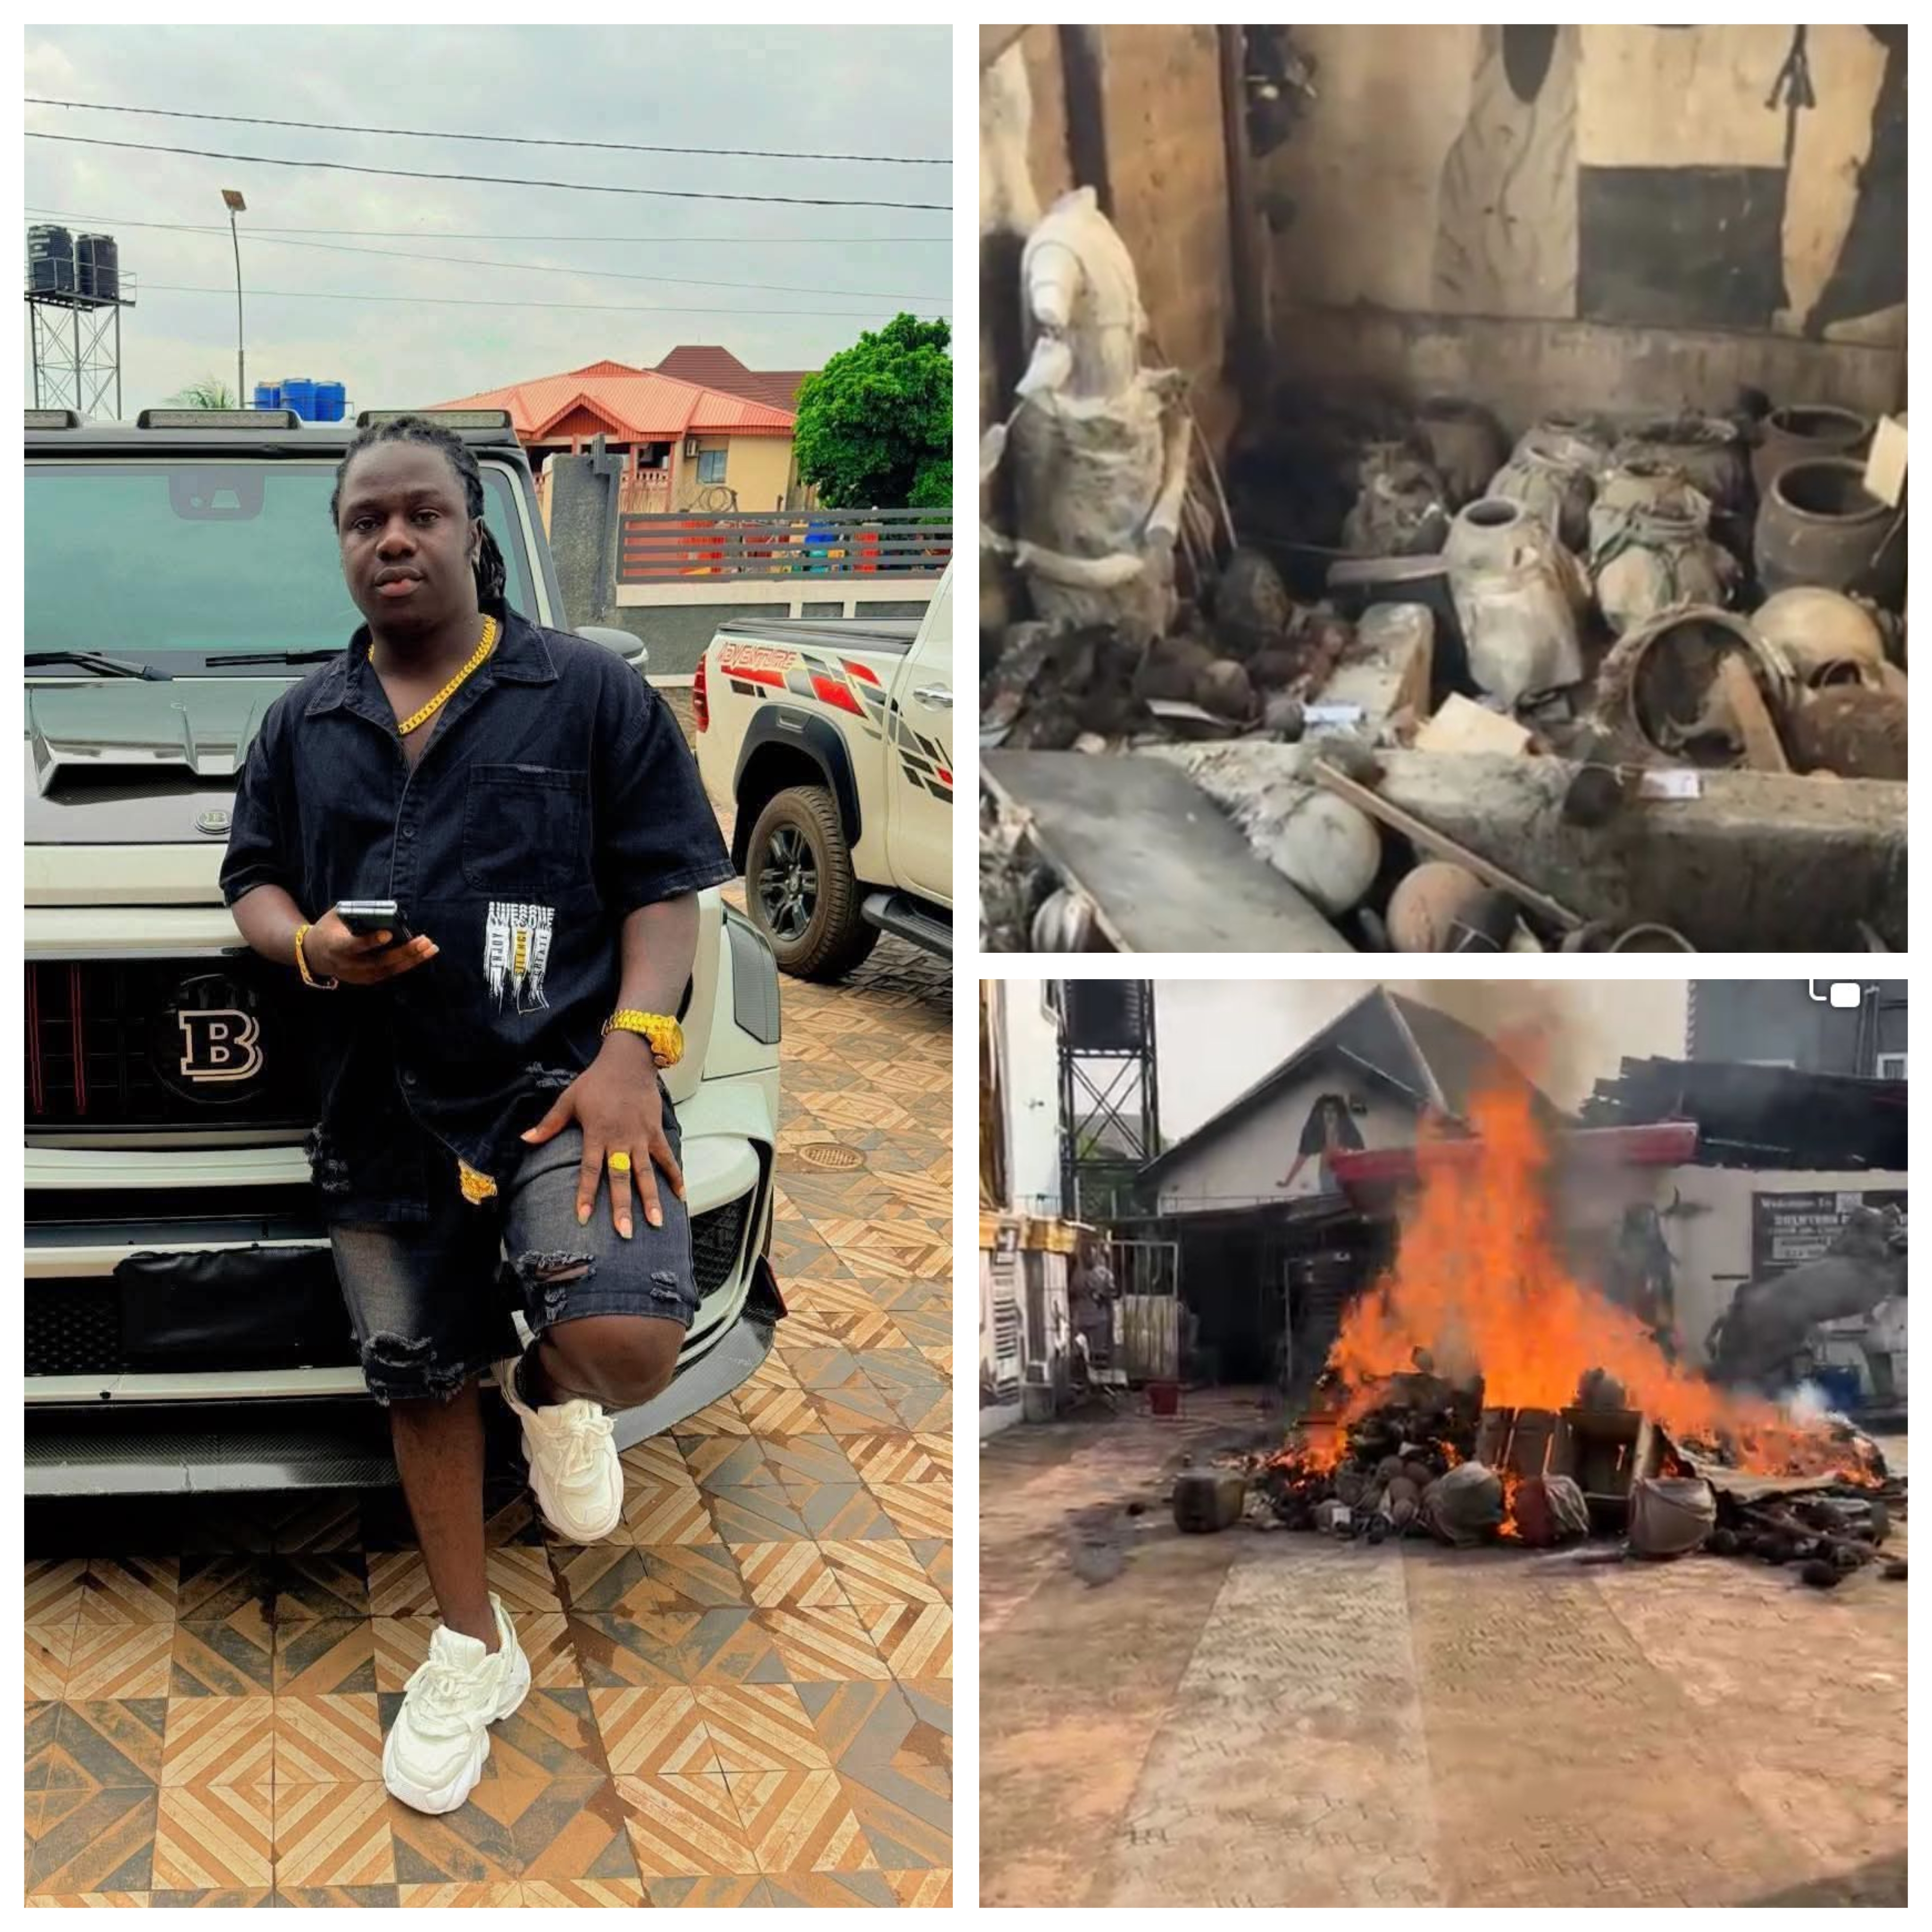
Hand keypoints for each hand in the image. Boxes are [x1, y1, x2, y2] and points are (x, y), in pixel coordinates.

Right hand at [301, 909, 437, 985]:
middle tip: (424, 940)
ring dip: (412, 960)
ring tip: (431, 948)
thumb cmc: (329, 929)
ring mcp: (358, 975)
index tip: (388, 934)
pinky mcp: (366, 980)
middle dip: (404, 951)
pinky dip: (406, 964)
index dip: (370, 941)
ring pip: (388, 970)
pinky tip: (422, 955)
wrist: (315, 955)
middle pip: (379, 961)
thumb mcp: (335, 916)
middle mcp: (348, 964)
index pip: (354, 946)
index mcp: (336, 946)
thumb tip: (384, 908)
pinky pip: (390, 973)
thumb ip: (356, 912)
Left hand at [520, 1036, 683, 1238]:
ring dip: (651, 1198)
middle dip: (622, 1206)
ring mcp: (641, 1137)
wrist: (628, 1062)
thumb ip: (549, 1124)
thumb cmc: (596, 1082)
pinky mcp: (655, 1132)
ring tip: (656, 1222)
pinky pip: (667, 1157)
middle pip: (620, 1177)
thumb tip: (525, 1139)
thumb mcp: (568, 1099)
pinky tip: (681, 1196)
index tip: (583, 1217)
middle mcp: (620, 1139)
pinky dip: (675, 1175)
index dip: (585, 1194)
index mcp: (596, 1133)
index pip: (589, 1169)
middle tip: (624, 1232)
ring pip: (646, 1172)